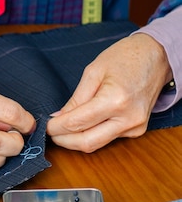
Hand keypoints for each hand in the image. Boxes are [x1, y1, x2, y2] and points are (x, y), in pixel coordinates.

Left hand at [46, 32, 172, 151]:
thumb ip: (76, 98)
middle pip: (88, 142)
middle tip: (50, 133)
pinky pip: (109, 138)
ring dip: (76, 140)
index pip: (78, 123)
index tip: (46, 125)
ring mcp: (135, 127)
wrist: (155, 57)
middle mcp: (127, 118)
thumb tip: (59, 117)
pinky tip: (83, 126)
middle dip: (64, 140)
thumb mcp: (93, 71)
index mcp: (115, 100)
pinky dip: (93, 134)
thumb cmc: (125, 57)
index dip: (57, 127)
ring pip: (98, 144)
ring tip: (62, 130)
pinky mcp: (137, 130)